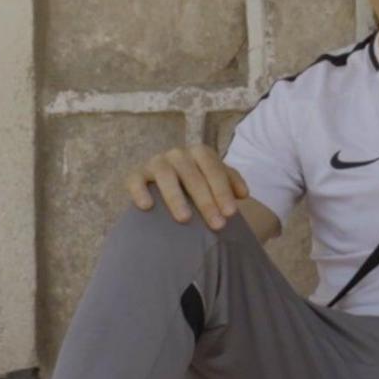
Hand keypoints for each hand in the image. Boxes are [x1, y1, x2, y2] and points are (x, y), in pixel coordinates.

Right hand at [124, 143, 249, 230]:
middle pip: (193, 176)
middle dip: (206, 201)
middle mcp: (178, 154)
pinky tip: (147, 206)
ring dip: (176, 198)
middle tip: (216, 225)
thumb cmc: (199, 183)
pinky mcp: (135, 174)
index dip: (223, 191)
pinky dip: (140, 192)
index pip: (214, 170)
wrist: (169, 184)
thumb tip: (243, 194)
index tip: (231, 214)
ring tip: (185, 219)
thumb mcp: (217, 180)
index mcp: (200, 152)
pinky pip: (135, 181)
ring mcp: (156, 162)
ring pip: (165, 176)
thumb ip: (231, 182)